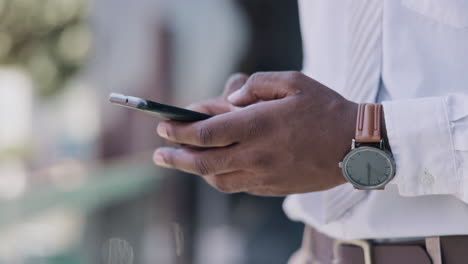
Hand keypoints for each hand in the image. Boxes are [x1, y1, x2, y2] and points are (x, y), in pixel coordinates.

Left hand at [154, 71, 356, 195]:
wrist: (356, 146)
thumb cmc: (326, 109)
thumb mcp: (292, 82)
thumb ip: (256, 84)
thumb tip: (231, 96)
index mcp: (258, 125)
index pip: (206, 131)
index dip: (180, 130)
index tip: (163, 126)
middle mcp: (256, 154)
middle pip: (203, 162)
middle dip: (175, 158)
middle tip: (158, 155)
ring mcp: (264, 175)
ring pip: (217, 180)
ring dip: (195, 172)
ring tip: (183, 162)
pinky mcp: (272, 188)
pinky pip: (237, 187)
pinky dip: (220, 179)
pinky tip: (215, 171)